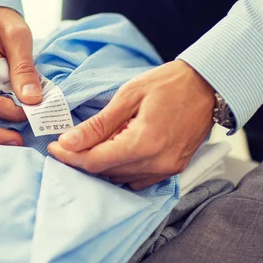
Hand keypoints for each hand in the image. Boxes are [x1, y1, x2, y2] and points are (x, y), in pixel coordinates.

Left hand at [47, 60, 214, 189]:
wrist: (208, 86)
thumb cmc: (169, 84)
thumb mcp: (128, 96)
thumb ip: (98, 124)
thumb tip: (70, 141)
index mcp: (144, 142)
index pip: (96, 161)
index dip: (70, 157)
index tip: (54, 147)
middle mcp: (157, 162)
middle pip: (106, 172)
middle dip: (80, 160)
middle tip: (65, 144)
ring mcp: (167, 168)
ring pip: (120, 178)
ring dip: (99, 165)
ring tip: (86, 145)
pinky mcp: (173, 168)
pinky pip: (138, 179)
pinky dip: (119, 169)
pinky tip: (111, 151)